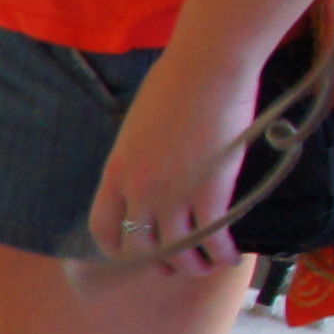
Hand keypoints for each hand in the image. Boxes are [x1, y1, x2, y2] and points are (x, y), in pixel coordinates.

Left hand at [85, 43, 267, 276]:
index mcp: (116, 172)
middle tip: (177, 265)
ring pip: (178, 252)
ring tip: (208, 265)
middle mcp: (139, 191)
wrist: (207, 67)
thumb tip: (150, 172)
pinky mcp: (210, 194)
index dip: (117, 248)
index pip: (103, 228)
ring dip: (193, 266)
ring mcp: (173, 195)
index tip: (133, 252)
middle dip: (159, 263)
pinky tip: (231, 256)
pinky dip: (222, 254)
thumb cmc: (175, 83)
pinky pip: (212, 239)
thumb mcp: (137, 126)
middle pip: (141, 249)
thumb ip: (138, 159)